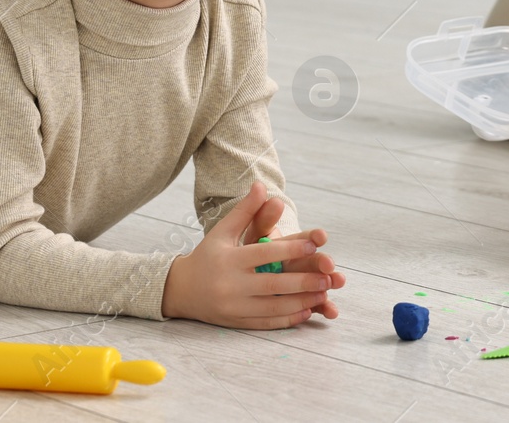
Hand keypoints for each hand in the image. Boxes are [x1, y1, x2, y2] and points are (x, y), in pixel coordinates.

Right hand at [162, 182, 344, 328]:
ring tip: (324, 294)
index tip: (315, 244)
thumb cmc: (207, 255)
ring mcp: (234, 307)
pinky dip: (287, 319)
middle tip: (329, 276)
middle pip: (272, 285)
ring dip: (301, 302)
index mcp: (230, 260)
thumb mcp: (223, 231)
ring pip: (273, 307)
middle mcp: (231, 285)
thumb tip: (262, 185)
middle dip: (302, 281)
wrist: (180, 289)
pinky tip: (306, 311)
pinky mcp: (236, 322)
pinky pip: (266, 323)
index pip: (265, 254)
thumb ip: (245, 210)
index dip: (290, 248)